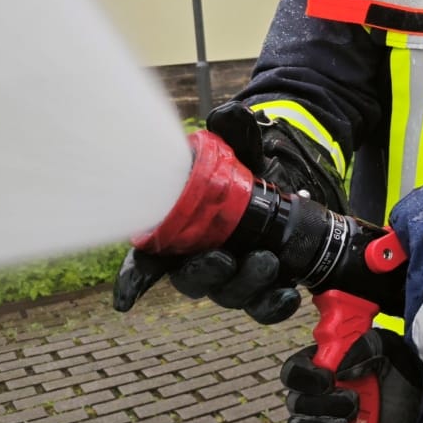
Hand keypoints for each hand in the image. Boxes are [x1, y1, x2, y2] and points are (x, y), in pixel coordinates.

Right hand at [113, 102, 343, 320]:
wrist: (295, 184)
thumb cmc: (252, 170)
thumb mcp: (245, 149)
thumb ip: (233, 133)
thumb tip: (227, 114)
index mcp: (181, 230)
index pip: (147, 261)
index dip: (133, 280)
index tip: (126, 299)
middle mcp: (201, 258)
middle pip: (191, 281)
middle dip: (206, 274)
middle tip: (224, 259)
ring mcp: (233, 275)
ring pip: (229, 295)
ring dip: (246, 285)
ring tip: (267, 262)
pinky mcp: (264, 286)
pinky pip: (263, 308)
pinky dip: (274, 305)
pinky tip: (287, 293)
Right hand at [281, 329, 422, 422]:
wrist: (414, 406)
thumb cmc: (393, 370)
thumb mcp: (387, 349)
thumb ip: (366, 348)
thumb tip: (343, 368)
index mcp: (319, 367)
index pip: (294, 370)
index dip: (304, 376)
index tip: (328, 379)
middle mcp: (310, 397)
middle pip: (295, 403)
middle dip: (323, 405)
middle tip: (353, 402)